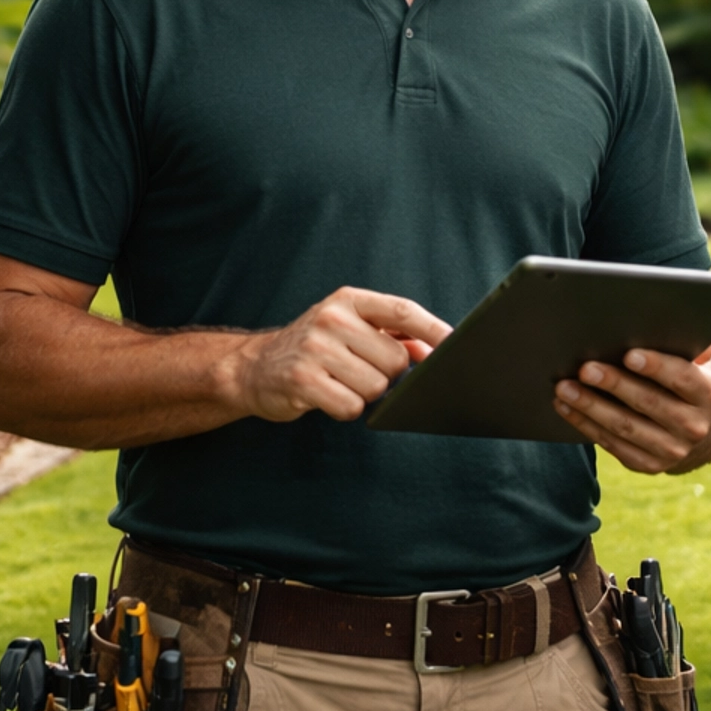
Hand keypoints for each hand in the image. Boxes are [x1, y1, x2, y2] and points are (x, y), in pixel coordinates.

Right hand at [234, 287, 450, 423]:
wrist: (253, 367)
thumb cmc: (313, 349)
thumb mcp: (350, 330)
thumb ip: (393, 336)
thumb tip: (433, 348)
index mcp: (348, 301)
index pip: (403, 311)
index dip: (434, 330)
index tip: (458, 344)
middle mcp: (332, 319)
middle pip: (395, 360)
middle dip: (386, 375)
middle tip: (358, 371)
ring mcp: (315, 349)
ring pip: (376, 387)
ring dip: (364, 394)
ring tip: (339, 382)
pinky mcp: (302, 381)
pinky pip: (351, 406)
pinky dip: (345, 409)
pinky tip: (327, 397)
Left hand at [553, 344, 710, 474]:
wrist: (687, 423)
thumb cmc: (680, 377)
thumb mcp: (691, 360)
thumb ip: (690, 345)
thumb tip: (688, 336)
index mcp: (708, 394)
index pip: (683, 378)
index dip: (656, 367)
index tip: (628, 355)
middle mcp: (695, 426)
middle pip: (649, 403)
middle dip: (614, 384)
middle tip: (585, 369)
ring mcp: (673, 450)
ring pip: (625, 426)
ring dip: (590, 406)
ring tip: (564, 388)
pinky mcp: (649, 464)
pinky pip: (612, 444)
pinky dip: (585, 424)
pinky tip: (565, 406)